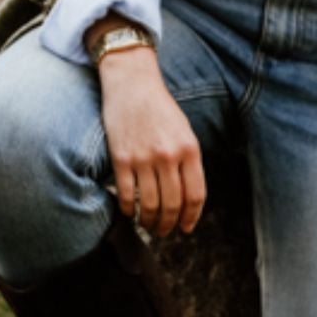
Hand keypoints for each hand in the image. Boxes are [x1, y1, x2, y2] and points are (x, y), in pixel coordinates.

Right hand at [96, 45, 206, 237]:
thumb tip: (188, 199)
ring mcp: (143, 158)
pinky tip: (129, 212)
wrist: (132, 84)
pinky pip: (126, 194)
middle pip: (172, 205)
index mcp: (189, 149)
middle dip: (169, 225)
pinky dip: (128, 209)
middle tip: (164, 232)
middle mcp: (168, 155)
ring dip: (148, 222)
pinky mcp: (121, 158)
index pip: (195, 195)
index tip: (186, 228)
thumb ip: (189, 162)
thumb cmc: (160, 109)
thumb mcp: (185, 131)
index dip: (191, 217)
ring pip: (149, 205)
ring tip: (147, 225)